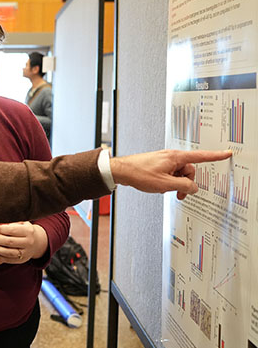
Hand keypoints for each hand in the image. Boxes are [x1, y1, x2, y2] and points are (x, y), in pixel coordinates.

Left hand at [0, 221, 48, 263]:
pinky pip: (9, 260)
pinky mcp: (22, 260)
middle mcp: (29, 242)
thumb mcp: (21, 223)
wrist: (36, 242)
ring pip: (9, 252)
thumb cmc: (24, 229)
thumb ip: (11, 222)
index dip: (1, 229)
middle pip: (10, 242)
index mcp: (28, 231)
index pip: (12, 230)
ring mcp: (26, 252)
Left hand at [111, 149, 230, 199]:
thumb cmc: (139, 173)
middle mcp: (171, 157)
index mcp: (176, 157)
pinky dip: (167, 182)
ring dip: (175, 184)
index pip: (201, 156)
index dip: (215, 156)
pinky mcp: (158, 165)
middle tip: (178, 193)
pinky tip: (158, 186)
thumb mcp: (165, 184)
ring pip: (179, 174)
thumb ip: (183, 186)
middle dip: (185, 183)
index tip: (226, 153)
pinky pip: (170, 174)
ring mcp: (164, 161)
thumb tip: (193, 188)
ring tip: (164, 189)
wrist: (121, 171)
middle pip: (189, 171)